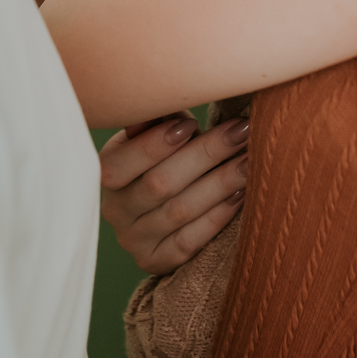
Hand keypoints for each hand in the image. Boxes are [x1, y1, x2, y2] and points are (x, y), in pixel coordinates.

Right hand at [100, 114, 249, 273]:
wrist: (159, 206)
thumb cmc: (162, 156)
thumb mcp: (153, 133)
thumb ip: (158, 118)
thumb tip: (163, 97)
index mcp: (106, 173)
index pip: (123, 163)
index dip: (155, 144)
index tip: (192, 124)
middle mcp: (115, 210)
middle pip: (160, 184)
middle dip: (204, 155)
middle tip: (241, 132)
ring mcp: (134, 240)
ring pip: (179, 212)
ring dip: (219, 184)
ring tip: (249, 162)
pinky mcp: (156, 261)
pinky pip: (189, 242)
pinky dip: (217, 217)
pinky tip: (240, 196)